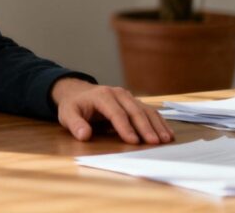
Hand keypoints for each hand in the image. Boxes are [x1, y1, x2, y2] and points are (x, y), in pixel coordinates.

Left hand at [51, 78, 173, 143]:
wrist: (78, 92)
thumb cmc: (74, 105)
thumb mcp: (67, 114)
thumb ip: (75, 124)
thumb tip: (84, 135)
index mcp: (102, 96)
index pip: (116, 113)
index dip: (125, 127)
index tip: (133, 141)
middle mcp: (118, 94)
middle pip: (134, 111)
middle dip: (145, 127)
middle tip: (154, 142)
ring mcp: (128, 97)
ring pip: (145, 110)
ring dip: (157, 125)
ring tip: (166, 139)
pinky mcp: (134, 102)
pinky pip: (149, 111)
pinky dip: (159, 122)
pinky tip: (167, 133)